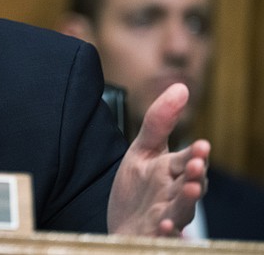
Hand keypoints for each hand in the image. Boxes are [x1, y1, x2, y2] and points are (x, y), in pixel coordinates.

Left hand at [107, 83, 210, 236]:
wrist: (122, 224)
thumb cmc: (138, 187)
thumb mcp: (142, 150)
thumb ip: (159, 121)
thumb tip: (181, 86)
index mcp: (173, 172)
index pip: (189, 161)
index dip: (195, 155)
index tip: (200, 146)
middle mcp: (175, 195)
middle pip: (190, 186)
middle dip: (194, 176)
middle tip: (196, 166)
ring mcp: (168, 217)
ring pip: (182, 211)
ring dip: (187, 201)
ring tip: (190, 190)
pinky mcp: (156, 237)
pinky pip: (165, 238)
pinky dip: (167, 233)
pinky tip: (163, 227)